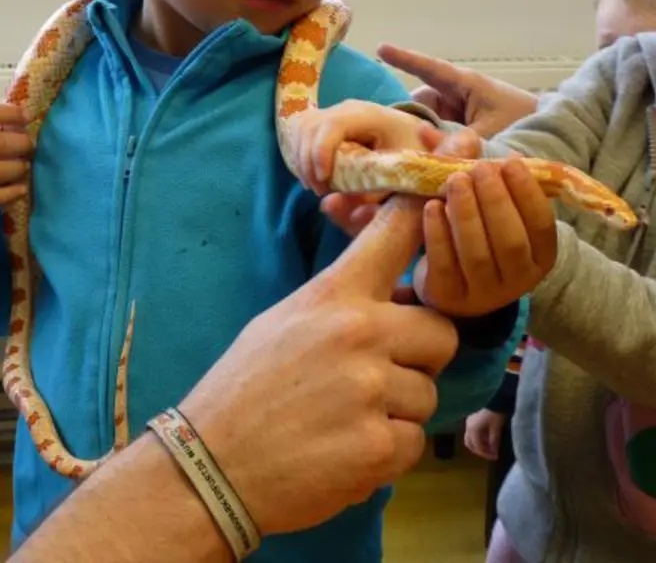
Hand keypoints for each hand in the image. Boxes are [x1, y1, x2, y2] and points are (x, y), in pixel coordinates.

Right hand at [178, 196, 458, 536]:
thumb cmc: (243, 393)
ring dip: (398, 413)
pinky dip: (387, 454)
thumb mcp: (283, 322)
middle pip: (441, 332)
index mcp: (333, 295)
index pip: (396, 233)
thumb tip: (398, 296)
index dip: (428, 212)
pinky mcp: (378, 446)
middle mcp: (359, 333)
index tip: (448, 186)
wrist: (207, 469)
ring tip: (344, 422)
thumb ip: (343, 303)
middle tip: (377, 379)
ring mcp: (371, 390)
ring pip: (428, 395)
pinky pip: (414, 443)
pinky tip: (343, 453)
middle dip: (419, 359)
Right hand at [291, 100, 442, 196]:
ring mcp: (334, 110)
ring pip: (301, 130)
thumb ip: (371, 192)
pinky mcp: (325, 118)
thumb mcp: (399, 172)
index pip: (333, 125)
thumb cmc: (408, 152)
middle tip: (319, 191)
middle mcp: (348, 108)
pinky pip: (300, 132)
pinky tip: (310, 174)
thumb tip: (332, 206)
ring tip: (315, 185)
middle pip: (311, 128)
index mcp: (368, 115)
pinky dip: (300, 154)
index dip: (321, 152)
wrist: (409, 130)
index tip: (323, 179)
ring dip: (301, 160)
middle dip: (308, 162)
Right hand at [377, 44, 538, 139]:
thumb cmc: (525, 122)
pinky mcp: (465, 128)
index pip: (428, 68)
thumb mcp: (489, 132)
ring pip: (428, 120)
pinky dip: (432, 144)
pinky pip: (440, 133)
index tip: (381, 49)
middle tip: (385, 138)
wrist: (554, 133)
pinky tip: (422, 159)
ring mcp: (461, 111)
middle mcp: (459, 95)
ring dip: (419, 135)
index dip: (404, 59)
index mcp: (465, 84)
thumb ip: (455, 139)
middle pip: (421, 102)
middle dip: (405, 118)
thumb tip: (419, 140)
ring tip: (402, 153)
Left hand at [417, 157, 558, 317]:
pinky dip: (438, 234)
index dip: (527, 192)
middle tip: (478, 169)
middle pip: (511, 241)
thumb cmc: (476, 233)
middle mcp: (518, 280)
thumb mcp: (483, 203)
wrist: (451, 285)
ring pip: (478, 255)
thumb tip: (427, 127)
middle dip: (495, 200)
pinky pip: (446, 266)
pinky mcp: (450, 298)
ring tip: (455, 181)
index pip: (541, 224)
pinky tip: (431, 207)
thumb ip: (464, 165)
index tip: (509, 161)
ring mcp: (484, 294)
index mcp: (539, 255)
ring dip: (467, 214)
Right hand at [463, 409, 505, 460]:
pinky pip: (472, 430)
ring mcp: (468, 421)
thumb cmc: (494, 412)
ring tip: (490, 445)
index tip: (495, 457)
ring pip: (470, 437)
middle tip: (489, 453)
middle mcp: (468, 426)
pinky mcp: (471, 416)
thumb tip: (494, 451)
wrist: (493, 395)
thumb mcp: (496, 427)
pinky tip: (487, 435)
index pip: (477, 447)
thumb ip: (494, 440)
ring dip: (479, 443)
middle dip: (480, 450)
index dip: (486, 454)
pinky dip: (479, 436)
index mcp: (473, 430)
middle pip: (470, 443)